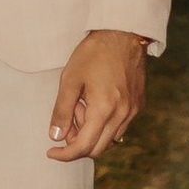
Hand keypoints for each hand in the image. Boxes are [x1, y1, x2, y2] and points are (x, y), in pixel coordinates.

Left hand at [48, 29, 145, 160]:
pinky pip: (119, 127)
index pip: (83, 147)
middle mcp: (122, 115)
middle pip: (97, 149)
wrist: (123, 34)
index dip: (65, 155)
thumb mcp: (70, 79)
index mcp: (104, 110)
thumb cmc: (94, 53)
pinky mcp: (138, 104)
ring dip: (91, 132)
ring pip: (109, 139)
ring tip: (82, 105)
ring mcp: (133, 111)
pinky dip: (104, 125)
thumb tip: (55, 137)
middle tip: (67, 119)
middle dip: (77, 142)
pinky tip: (95, 102)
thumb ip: (62, 111)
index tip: (50, 151)